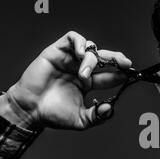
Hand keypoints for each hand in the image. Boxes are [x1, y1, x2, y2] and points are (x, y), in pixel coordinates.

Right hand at [0, 31, 131, 129]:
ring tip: (83, 75)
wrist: (30, 110)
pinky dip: (80, 42)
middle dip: (117, 59)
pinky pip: (72, 38)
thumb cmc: (52, 115)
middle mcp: (80, 70)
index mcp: (88, 84)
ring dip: (91, 61)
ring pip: (90, 50)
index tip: (129, 76)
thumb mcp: (81, 120)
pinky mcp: (56, 51)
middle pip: (104, 59)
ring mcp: (69, 60)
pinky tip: (81, 53)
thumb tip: (111, 108)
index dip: (120, 74)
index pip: (109, 75)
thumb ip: (97, 116)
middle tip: (125, 64)